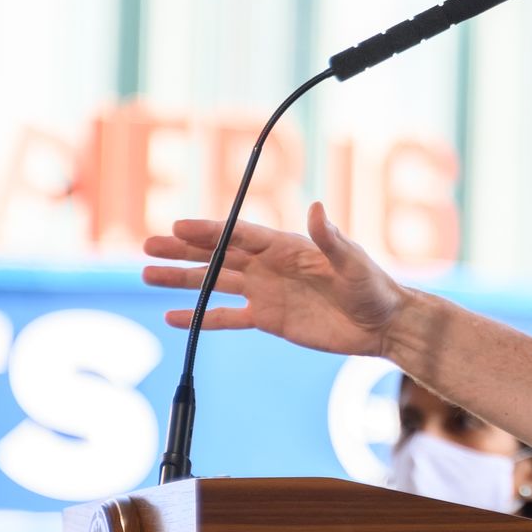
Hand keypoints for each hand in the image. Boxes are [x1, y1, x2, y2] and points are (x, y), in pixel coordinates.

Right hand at [141, 202, 406, 357]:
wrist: (382, 325)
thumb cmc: (373, 287)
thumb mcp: (353, 262)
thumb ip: (331, 239)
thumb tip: (316, 207)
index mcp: (287, 247)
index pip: (240, 235)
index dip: (209, 231)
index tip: (177, 226)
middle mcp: (270, 266)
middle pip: (219, 254)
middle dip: (184, 250)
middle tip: (148, 245)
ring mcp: (266, 292)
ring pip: (215, 283)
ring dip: (183, 279)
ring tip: (148, 273)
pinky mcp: (268, 319)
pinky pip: (227, 318)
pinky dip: (200, 317)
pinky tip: (173, 317)